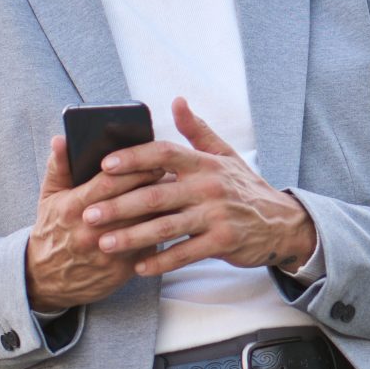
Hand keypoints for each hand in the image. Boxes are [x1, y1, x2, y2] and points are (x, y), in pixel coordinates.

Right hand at [25, 134, 168, 312]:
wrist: (48, 280)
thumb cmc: (53, 231)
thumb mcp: (49, 198)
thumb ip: (58, 167)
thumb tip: (61, 138)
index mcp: (72, 207)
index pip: (108, 183)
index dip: (134, 170)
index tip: (154, 160)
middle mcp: (89, 230)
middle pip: (131, 202)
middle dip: (153, 186)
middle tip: (172, 173)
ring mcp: (106, 252)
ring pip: (144, 225)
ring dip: (163, 208)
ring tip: (177, 193)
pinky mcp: (120, 269)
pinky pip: (148, 247)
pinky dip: (161, 232)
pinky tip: (172, 219)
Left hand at [81, 98, 318, 277]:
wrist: (281, 222)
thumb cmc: (244, 188)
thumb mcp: (225, 154)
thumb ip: (197, 131)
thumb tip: (176, 101)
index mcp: (204, 163)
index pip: (164, 154)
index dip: (134, 158)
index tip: (104, 165)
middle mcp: (209, 187)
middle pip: (156, 194)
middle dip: (119, 205)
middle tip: (89, 213)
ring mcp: (217, 215)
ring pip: (166, 227)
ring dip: (132, 237)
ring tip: (105, 243)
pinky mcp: (223, 242)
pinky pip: (185, 253)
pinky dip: (161, 261)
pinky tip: (138, 267)